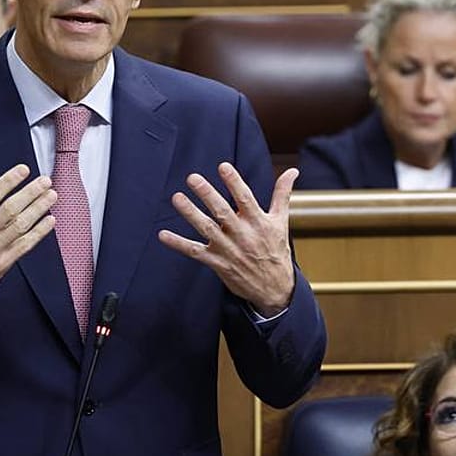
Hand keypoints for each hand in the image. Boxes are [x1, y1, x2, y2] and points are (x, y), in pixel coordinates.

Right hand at [0, 164, 56, 337]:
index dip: (8, 181)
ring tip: (52, 195)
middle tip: (45, 180)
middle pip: (10, 209)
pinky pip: (24, 246)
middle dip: (30, 193)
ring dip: (38, 209)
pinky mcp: (1, 265)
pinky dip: (38, 233)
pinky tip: (49, 221)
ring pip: (20, 226)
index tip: (24, 170)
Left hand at [158, 164, 297, 316]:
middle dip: (207, 194)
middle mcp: (242, 234)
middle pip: (222, 212)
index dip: (234, 182)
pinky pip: (195, 252)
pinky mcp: (218, 263)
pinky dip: (179, 244)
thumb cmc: (276, 250)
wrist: (274, 288)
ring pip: (206, 229)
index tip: (223, 166)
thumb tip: (293, 170)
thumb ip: (282, 194)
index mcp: (258, 222)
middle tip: (192, 178)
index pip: (245, 198)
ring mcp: (228, 249)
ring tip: (177, 198)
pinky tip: (163, 235)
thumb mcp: (281, 221)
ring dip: (190, 213)